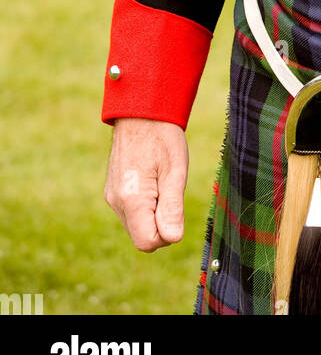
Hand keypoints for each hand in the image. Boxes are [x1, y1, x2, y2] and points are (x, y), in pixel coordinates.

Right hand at [104, 117, 188, 251]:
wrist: (140, 111)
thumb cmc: (162, 137)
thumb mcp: (175, 170)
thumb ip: (172, 207)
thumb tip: (173, 238)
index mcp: (131, 199)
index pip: (147, 243)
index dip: (167, 233)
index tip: (175, 207)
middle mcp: (116, 202)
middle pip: (142, 236)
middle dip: (161, 224)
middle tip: (170, 190)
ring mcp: (112, 197)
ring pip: (137, 225)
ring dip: (154, 214)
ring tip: (161, 181)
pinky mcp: (112, 192)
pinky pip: (131, 212)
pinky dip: (145, 206)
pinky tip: (153, 180)